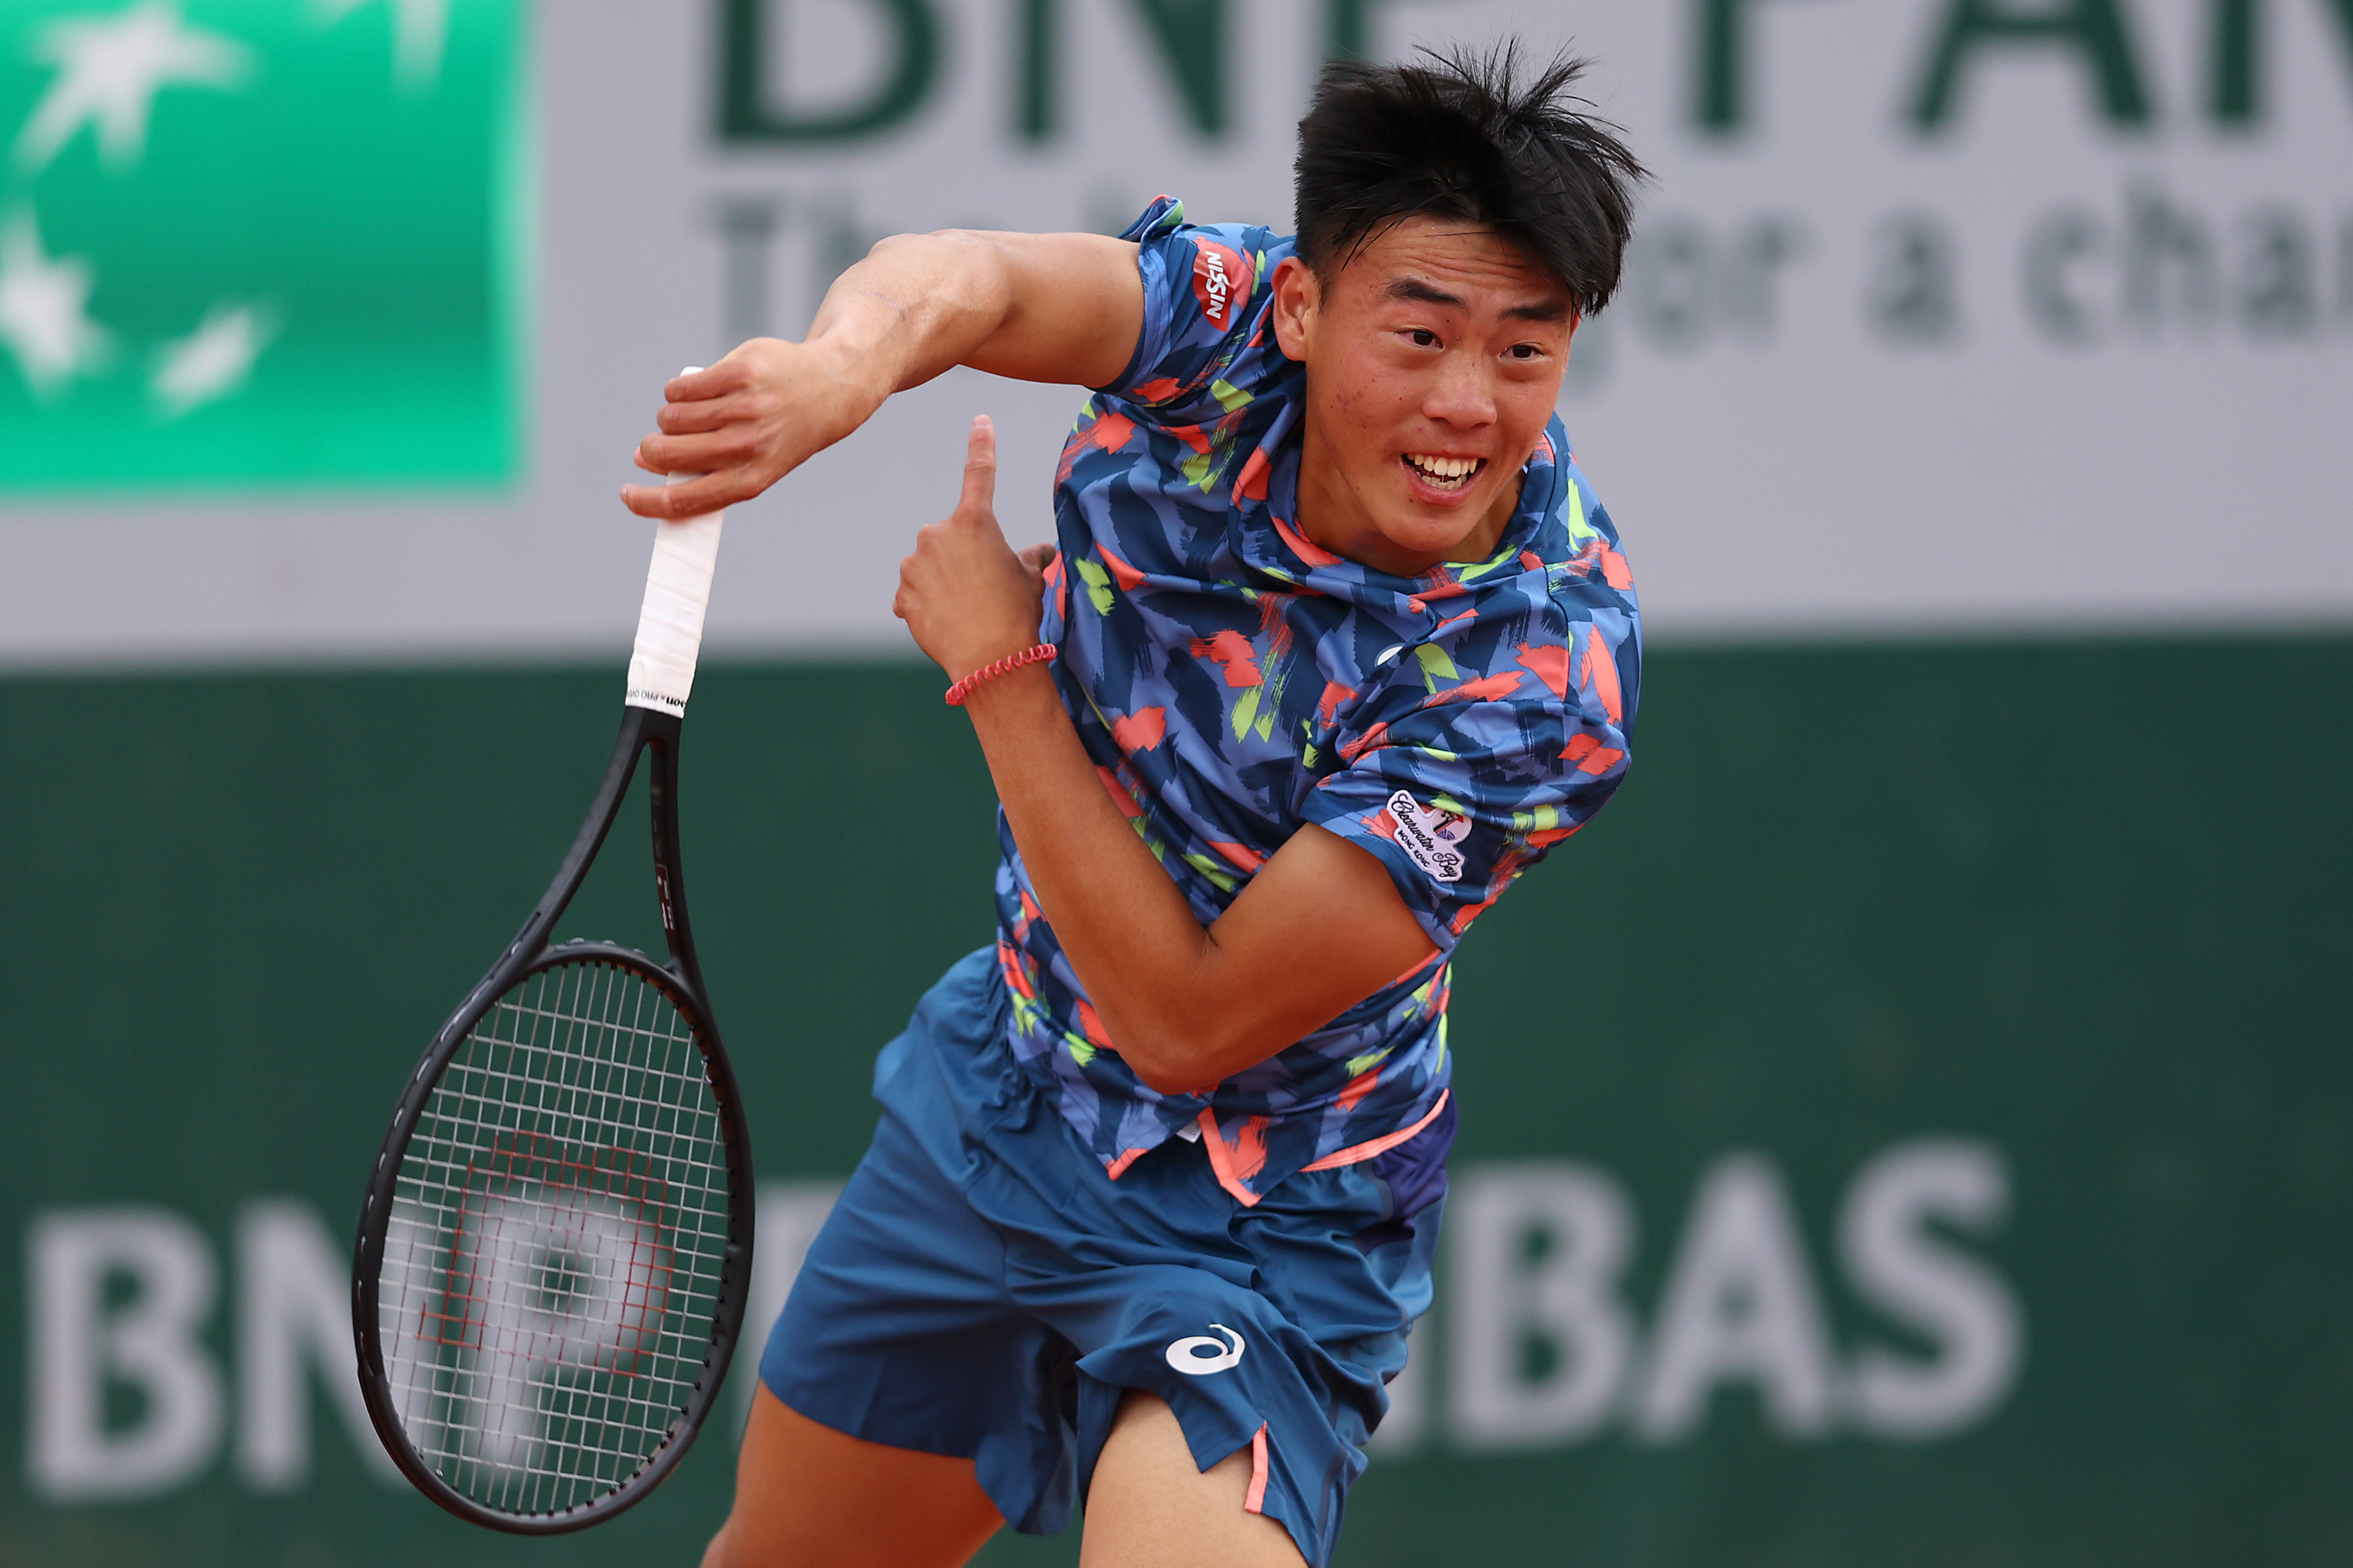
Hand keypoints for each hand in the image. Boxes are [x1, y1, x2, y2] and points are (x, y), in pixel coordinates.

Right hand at [620, 338, 885, 519]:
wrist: (828, 390)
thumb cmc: (779, 436)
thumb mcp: (753, 466)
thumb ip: (704, 471)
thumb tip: (644, 463)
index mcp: (749, 480)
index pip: (684, 500)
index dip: (646, 502)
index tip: (626, 493)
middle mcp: (746, 447)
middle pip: (666, 453)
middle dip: (650, 449)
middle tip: (653, 445)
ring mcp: (743, 408)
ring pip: (671, 417)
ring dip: (668, 418)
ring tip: (687, 416)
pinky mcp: (738, 373)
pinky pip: (682, 387)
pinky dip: (678, 391)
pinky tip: (694, 391)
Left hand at [894, 416, 1054, 682]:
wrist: (992, 659)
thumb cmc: (1017, 614)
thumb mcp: (1031, 580)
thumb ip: (1031, 557)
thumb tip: (1042, 551)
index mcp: (975, 522)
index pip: (980, 472)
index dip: (982, 443)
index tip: (981, 420)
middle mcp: (938, 534)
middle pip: (949, 538)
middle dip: (961, 558)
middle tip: (982, 590)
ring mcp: (914, 564)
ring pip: (927, 567)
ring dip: (941, 583)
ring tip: (966, 612)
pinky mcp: (901, 594)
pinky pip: (913, 595)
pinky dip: (926, 606)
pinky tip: (946, 624)